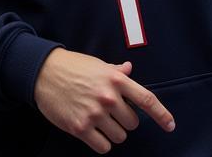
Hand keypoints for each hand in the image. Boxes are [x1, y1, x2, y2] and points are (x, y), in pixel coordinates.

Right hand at [34, 50, 173, 153]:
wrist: (42, 72)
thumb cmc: (71, 66)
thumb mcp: (96, 64)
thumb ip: (115, 71)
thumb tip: (129, 70)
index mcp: (115, 79)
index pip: (147, 100)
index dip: (162, 115)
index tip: (170, 125)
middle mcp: (108, 97)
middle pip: (132, 124)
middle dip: (123, 120)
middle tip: (107, 111)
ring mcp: (94, 113)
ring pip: (119, 137)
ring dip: (111, 131)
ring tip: (96, 118)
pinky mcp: (81, 128)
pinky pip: (103, 147)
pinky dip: (99, 142)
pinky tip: (90, 129)